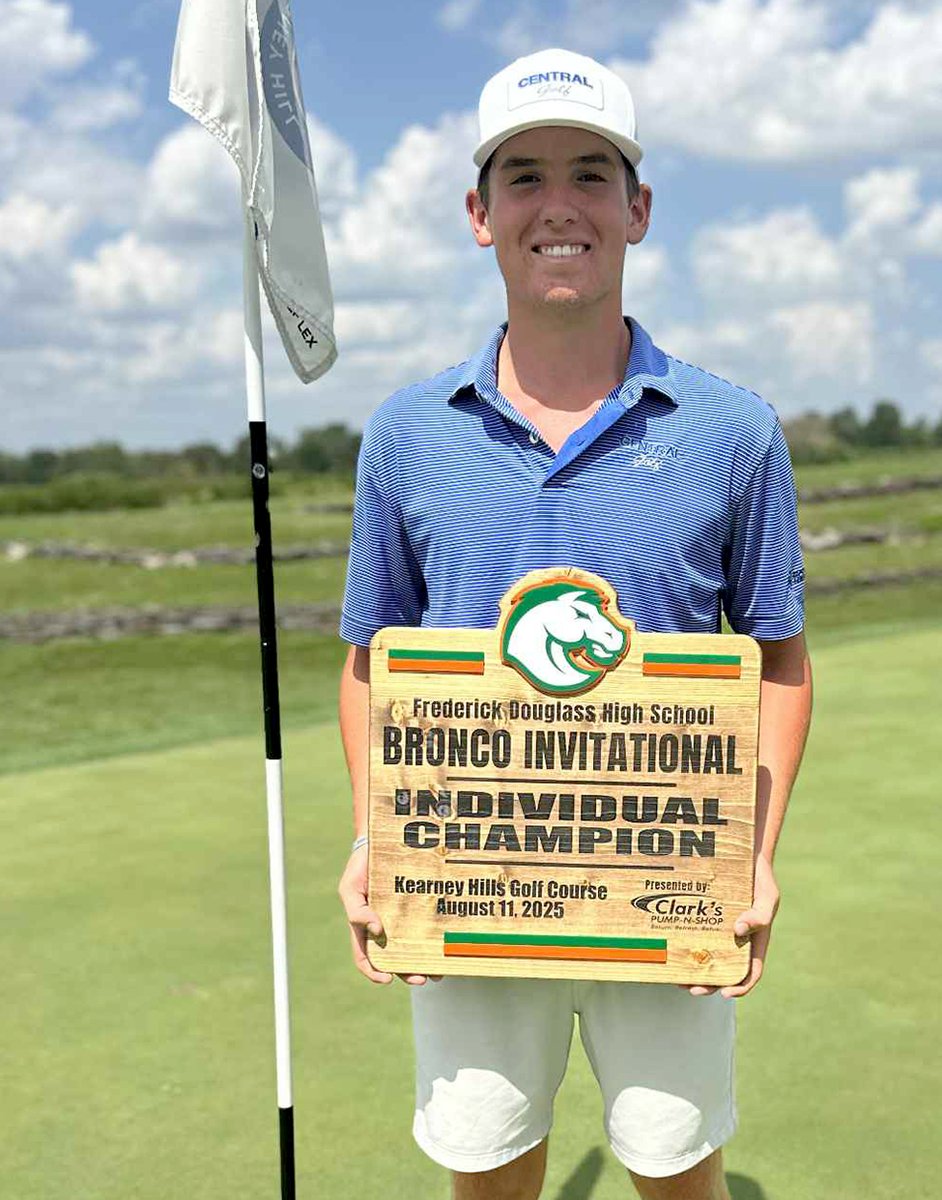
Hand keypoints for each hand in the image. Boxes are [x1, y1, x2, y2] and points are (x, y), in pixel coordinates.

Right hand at [337, 844, 437, 985]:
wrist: (379, 842)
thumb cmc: (360, 868)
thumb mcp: (350, 888)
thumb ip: (357, 911)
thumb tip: (376, 931)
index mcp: (365, 928)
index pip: (366, 957)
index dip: (374, 972)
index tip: (387, 979)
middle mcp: (385, 928)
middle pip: (394, 958)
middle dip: (407, 972)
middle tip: (422, 979)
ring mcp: (402, 919)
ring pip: (413, 947)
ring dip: (424, 962)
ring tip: (439, 971)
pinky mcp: (418, 907)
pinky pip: (426, 926)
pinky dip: (434, 939)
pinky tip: (445, 945)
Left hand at [678, 856, 779, 998]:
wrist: (744, 857)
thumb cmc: (760, 880)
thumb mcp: (768, 897)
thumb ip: (760, 915)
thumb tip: (739, 930)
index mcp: (754, 942)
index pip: (750, 972)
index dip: (740, 987)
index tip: (725, 994)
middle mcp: (735, 941)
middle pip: (723, 970)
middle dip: (708, 983)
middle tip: (691, 988)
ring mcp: (718, 930)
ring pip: (705, 957)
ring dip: (692, 970)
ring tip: (677, 976)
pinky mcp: (703, 918)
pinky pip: (693, 935)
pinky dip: (683, 946)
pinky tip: (670, 949)